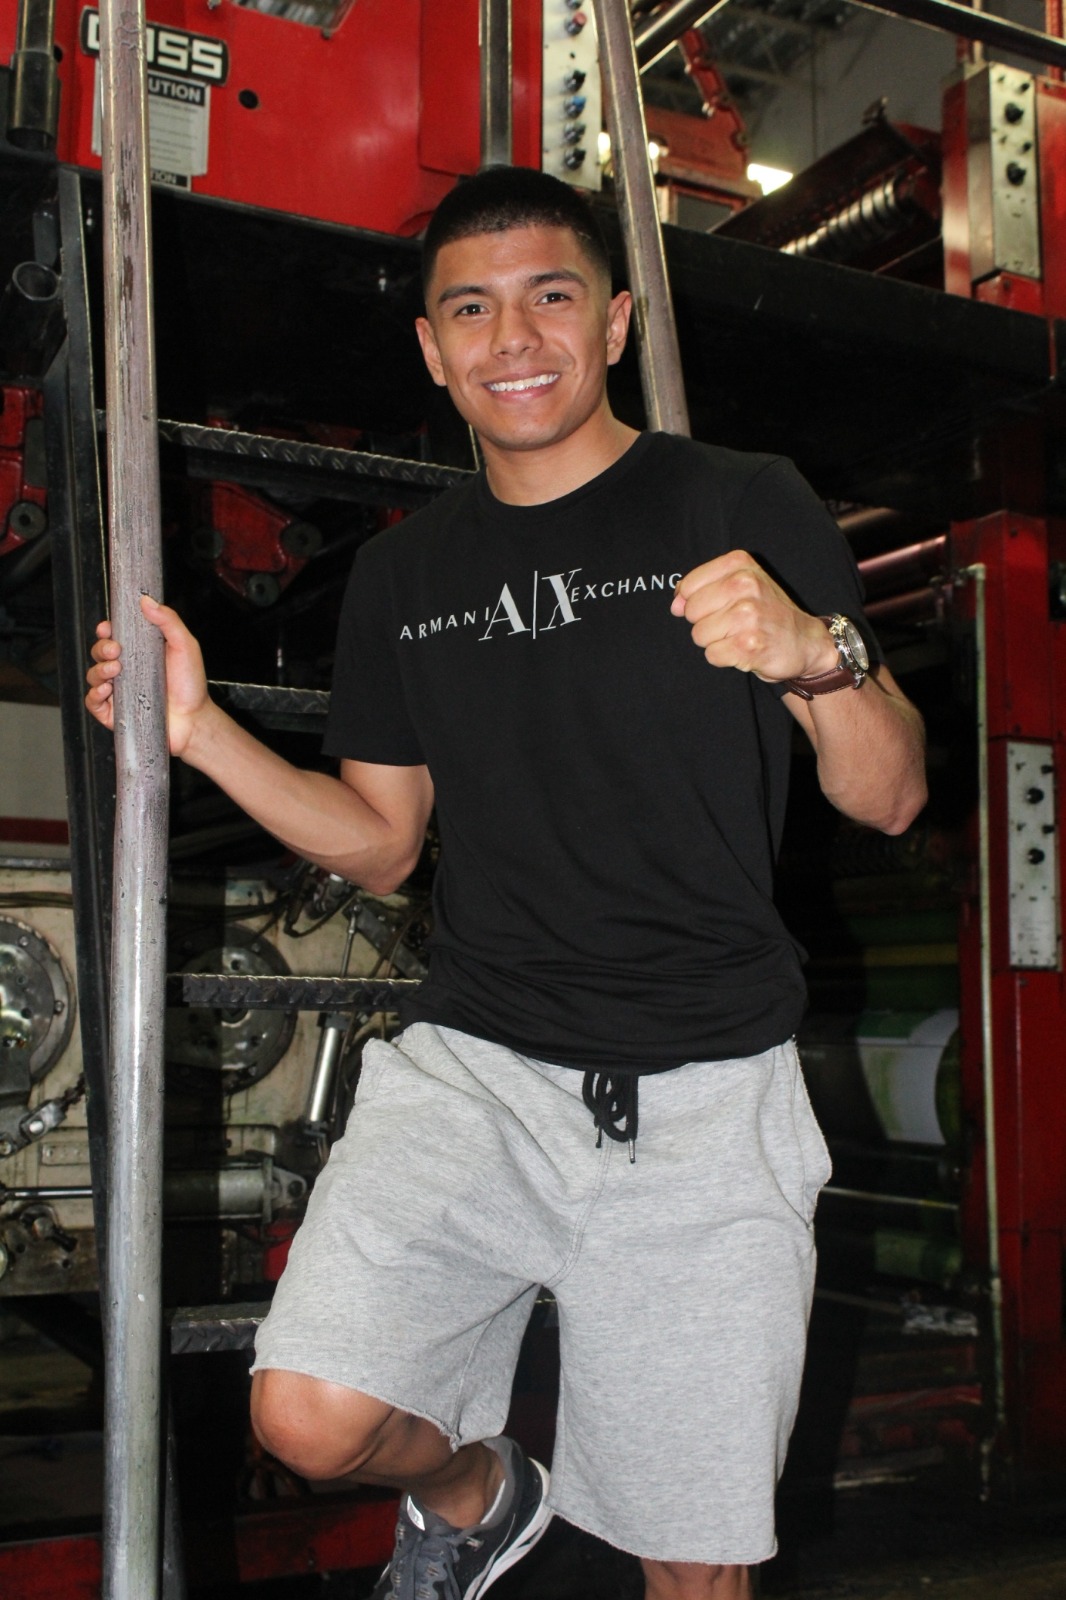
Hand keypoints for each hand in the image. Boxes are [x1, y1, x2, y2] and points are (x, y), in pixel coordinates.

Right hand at [85, 594, 212, 757]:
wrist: (194, 719)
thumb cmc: (190, 685)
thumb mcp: (184, 646)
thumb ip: (168, 621)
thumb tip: (146, 600)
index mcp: (138, 652)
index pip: (113, 636)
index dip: (105, 630)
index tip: (107, 627)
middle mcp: (126, 670)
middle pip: (99, 653)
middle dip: (102, 648)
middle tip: (115, 650)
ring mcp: (118, 691)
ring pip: (93, 676)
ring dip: (99, 670)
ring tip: (116, 670)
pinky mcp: (115, 713)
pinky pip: (93, 702)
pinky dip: (94, 694)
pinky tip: (107, 690)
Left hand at [670, 550, 836, 683]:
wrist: (805, 641)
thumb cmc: (767, 612)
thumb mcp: (739, 586)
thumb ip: (701, 589)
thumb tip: (675, 605)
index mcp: (740, 565)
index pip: (688, 586)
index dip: (695, 602)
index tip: (718, 606)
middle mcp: (746, 585)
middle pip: (691, 612)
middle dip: (706, 623)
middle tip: (733, 624)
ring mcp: (748, 615)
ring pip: (699, 635)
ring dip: (715, 642)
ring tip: (740, 636)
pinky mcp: (749, 645)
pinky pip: (711, 655)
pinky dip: (724, 657)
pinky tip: (744, 650)